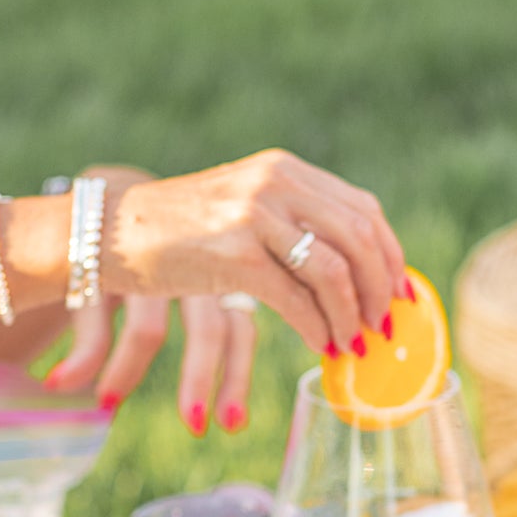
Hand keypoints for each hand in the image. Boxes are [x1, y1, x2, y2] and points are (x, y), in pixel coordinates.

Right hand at [101, 149, 406, 354]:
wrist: (116, 231)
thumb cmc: (187, 233)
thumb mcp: (250, 212)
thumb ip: (297, 225)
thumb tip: (362, 275)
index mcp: (287, 171)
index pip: (363, 211)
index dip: (390, 258)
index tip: (400, 298)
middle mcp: (276, 184)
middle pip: (358, 240)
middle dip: (379, 292)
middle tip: (381, 330)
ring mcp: (254, 216)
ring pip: (333, 271)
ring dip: (351, 317)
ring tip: (351, 345)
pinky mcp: (234, 255)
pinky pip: (296, 299)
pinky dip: (318, 329)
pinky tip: (320, 345)